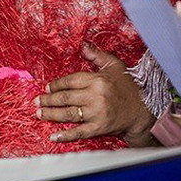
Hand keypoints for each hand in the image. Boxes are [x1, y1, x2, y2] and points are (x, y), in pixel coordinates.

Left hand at [37, 44, 155, 145]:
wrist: (144, 111)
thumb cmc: (128, 87)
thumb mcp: (115, 66)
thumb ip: (97, 55)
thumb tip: (83, 44)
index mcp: (97, 80)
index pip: (70, 81)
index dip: (56, 84)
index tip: (46, 87)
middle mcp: (96, 96)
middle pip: (65, 97)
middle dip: (48, 99)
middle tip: (36, 101)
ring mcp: (97, 113)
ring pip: (68, 114)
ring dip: (51, 114)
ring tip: (39, 113)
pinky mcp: (99, 128)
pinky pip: (79, 132)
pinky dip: (65, 135)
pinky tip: (53, 136)